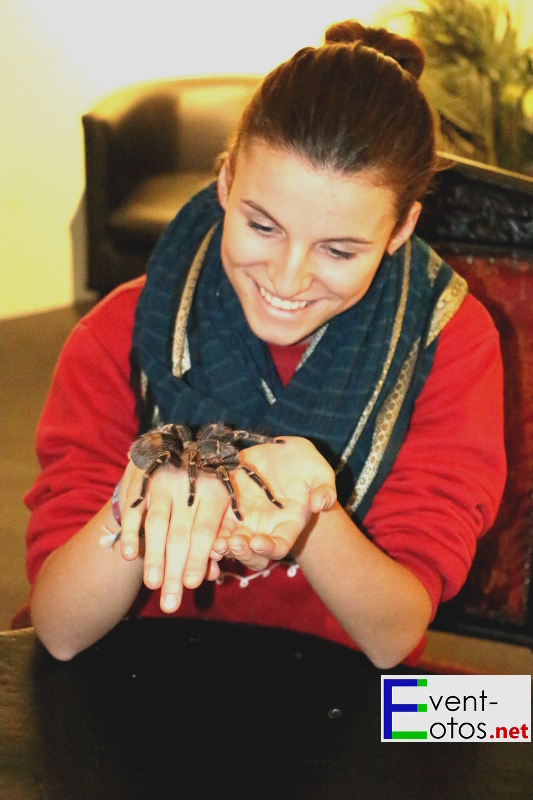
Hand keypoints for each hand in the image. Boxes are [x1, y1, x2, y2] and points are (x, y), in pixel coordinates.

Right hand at [118, 460, 230, 612]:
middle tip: (171, 603)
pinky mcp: (140, 476)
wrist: (173, 448)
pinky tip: (128, 556)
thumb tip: (214, 574)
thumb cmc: (198, 489)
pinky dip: (130, 533)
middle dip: (175, 571)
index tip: (193, 585)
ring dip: (154, 556)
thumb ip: (212, 540)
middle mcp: (189, 484)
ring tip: (152, 584)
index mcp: (215, 491)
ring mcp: (163, 479)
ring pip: (157, 524)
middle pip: (181, 534)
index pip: (205, 531)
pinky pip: (134, 509)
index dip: (199, 558)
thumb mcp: (212, 507)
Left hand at [211, 436, 335, 570]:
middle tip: (230, 544)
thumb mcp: (321, 474)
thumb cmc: (308, 466)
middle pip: (251, 552)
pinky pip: (214, 520)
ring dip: (220, 545)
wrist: (286, 454)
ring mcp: (244, 518)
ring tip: (212, 542)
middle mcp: (265, 528)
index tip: (257, 542)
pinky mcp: (227, 503)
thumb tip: (320, 503)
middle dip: (240, 552)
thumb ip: (325, 490)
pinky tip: (198, 523)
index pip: (279, 547)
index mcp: (289, 525)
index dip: (268, 548)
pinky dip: (206, 526)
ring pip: (230, 541)